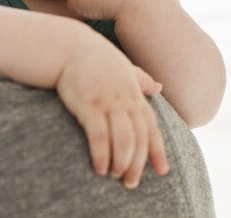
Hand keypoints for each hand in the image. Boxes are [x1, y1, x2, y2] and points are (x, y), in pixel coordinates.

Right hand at [55, 32, 169, 187]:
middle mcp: (124, 100)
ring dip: (121, 162)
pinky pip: (99, 135)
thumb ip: (140, 79)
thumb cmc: (95, 58)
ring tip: (116, 176)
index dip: (157, 150)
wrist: (69, 47)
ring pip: (123, 139)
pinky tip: (100, 168)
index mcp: (134, 93)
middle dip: (137, 163)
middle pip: (139, 138)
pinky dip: (101, 154)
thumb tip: (159, 86)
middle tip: (131, 183)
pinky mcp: (88, 105)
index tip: (162, 171)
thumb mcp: (123, 67)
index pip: (151, 126)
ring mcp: (107, 102)